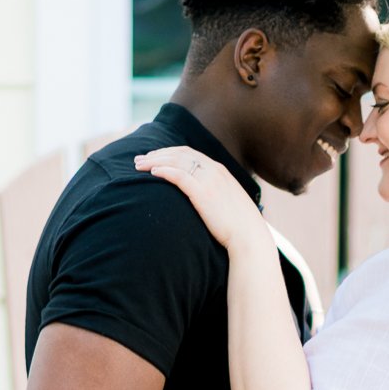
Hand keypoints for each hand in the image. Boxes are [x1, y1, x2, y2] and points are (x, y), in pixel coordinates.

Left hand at [135, 146, 266, 252]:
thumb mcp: (227, 203)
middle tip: (139, 159)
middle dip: (157, 154)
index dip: (168, 153)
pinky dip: (164, 171)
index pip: (189, 153)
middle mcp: (214, 170)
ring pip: (176, 161)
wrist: (249, 237)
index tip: (153, 158)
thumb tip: (201, 200)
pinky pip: (179, 176)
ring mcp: (209, 180)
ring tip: (139, 166)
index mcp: (220, 170)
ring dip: (155, 161)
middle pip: (180, 153)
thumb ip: (214, 194)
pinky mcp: (203, 193)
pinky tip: (152, 173)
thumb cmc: (239, 226)